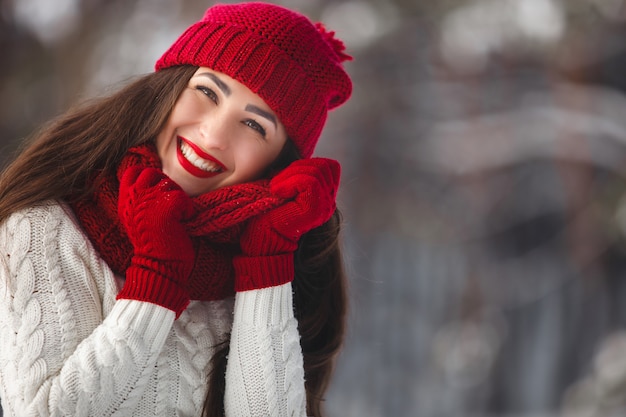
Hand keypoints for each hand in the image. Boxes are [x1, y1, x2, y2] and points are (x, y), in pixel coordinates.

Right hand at [116, 166, 195, 316]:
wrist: (158, 268)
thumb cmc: (154, 245)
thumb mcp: (139, 219)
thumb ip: (141, 200)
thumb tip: (157, 181)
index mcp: (124, 201)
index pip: (132, 171)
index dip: (148, 176)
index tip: (158, 192)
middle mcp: (132, 199)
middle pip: (151, 172)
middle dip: (165, 184)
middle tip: (171, 204)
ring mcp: (147, 202)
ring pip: (168, 183)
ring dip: (178, 197)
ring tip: (177, 216)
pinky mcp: (164, 208)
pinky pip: (181, 196)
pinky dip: (188, 208)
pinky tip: (184, 221)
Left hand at [234, 158, 339, 290]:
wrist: (262, 244)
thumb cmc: (267, 217)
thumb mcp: (284, 191)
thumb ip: (295, 177)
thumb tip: (295, 158)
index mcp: (324, 196)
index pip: (328, 166)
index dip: (306, 165)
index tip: (284, 178)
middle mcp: (328, 202)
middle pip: (324, 165)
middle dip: (297, 167)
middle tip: (278, 182)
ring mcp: (324, 206)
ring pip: (316, 171)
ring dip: (291, 174)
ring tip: (276, 188)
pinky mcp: (315, 210)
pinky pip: (309, 182)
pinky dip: (289, 181)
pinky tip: (277, 192)